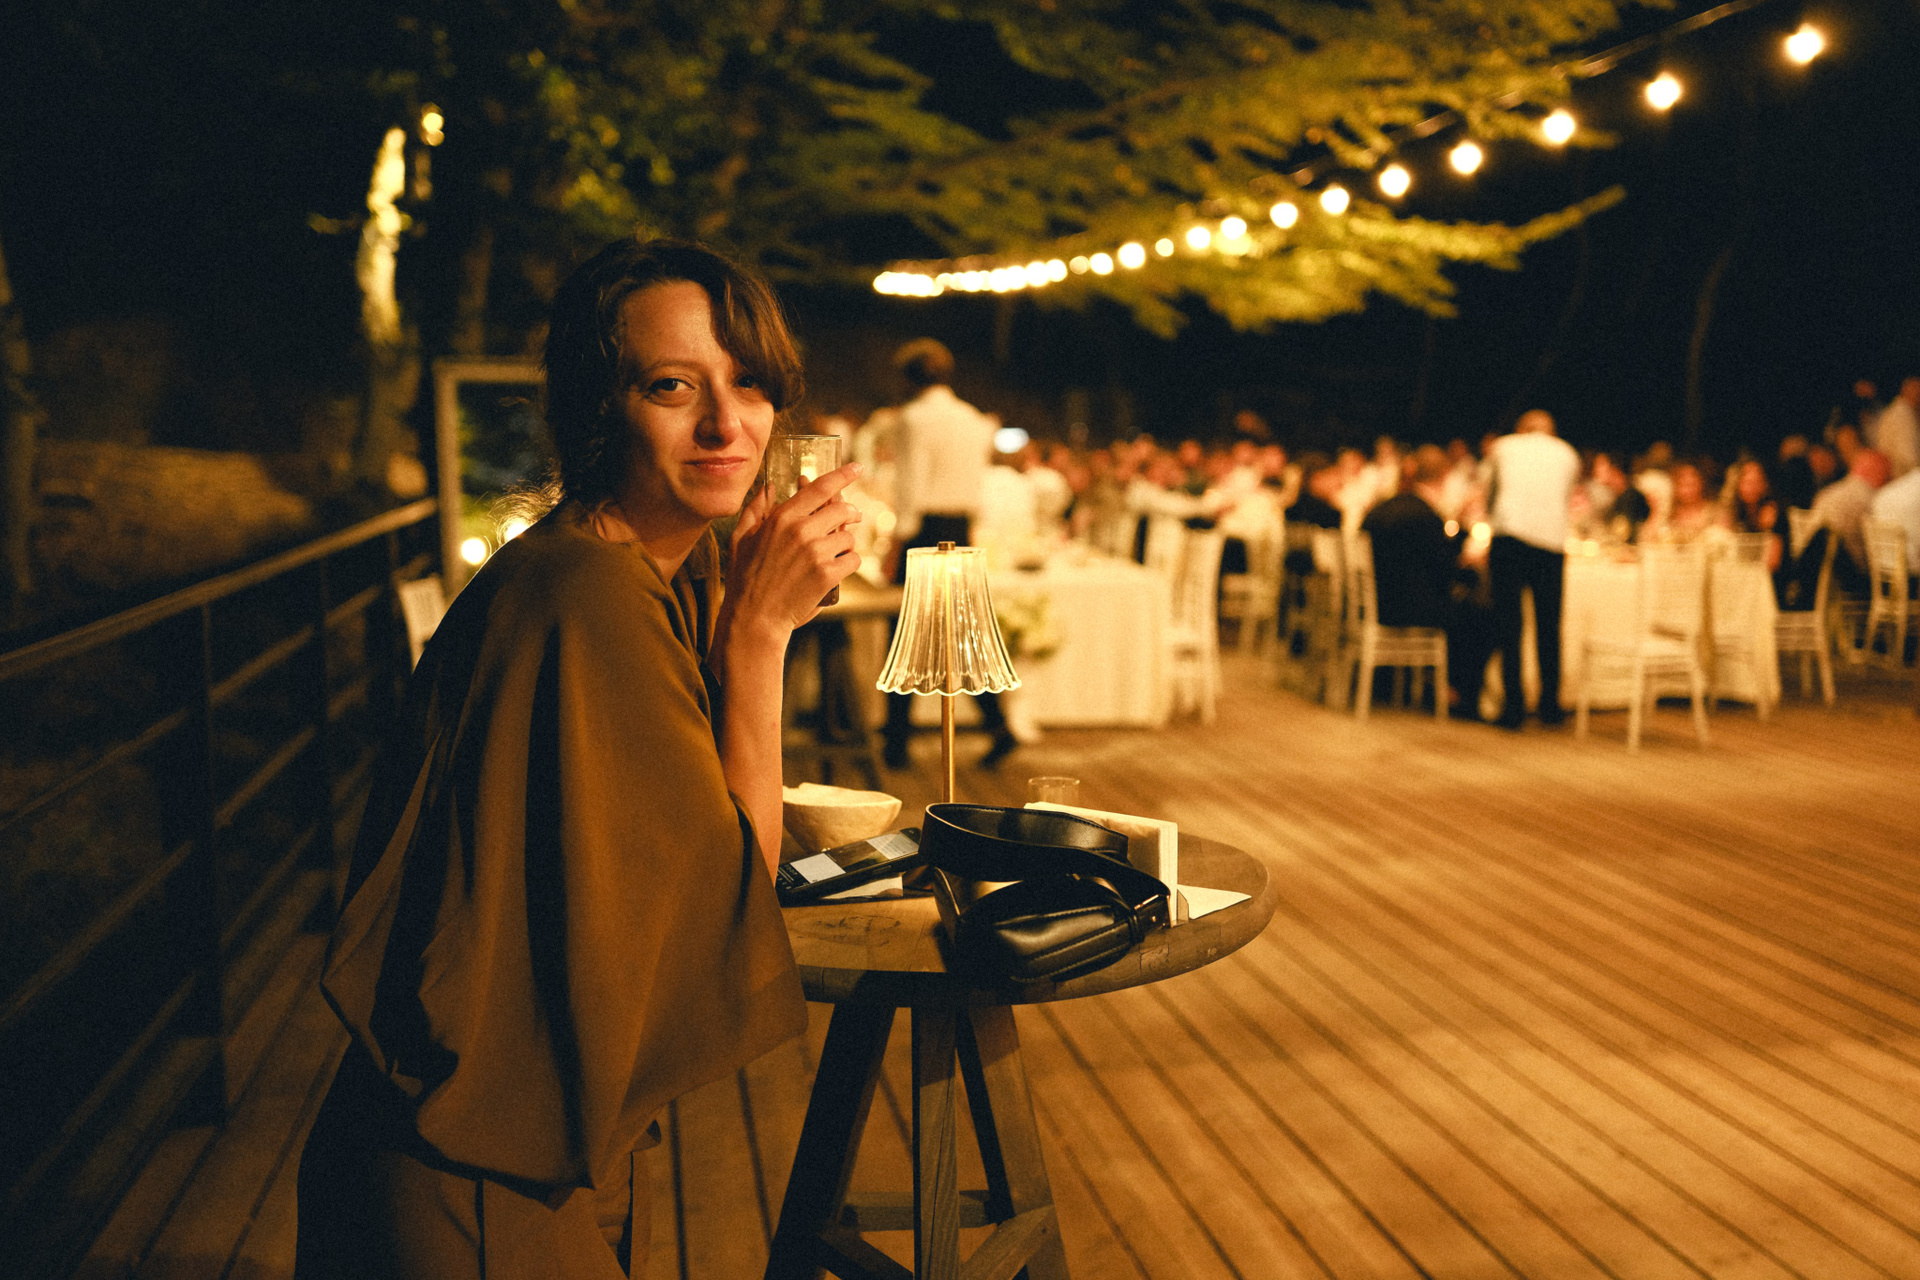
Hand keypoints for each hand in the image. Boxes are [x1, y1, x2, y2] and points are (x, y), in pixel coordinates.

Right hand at [723, 463, 863, 636]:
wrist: (754, 618)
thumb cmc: (745, 579)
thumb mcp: (741, 539)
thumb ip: (755, 510)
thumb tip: (768, 488)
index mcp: (781, 518)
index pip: (819, 488)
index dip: (842, 475)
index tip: (857, 468)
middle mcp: (801, 531)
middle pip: (841, 510)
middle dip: (849, 513)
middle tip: (851, 518)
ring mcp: (816, 553)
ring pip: (848, 536)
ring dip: (846, 542)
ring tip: (834, 551)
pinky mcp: (827, 575)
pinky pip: (853, 559)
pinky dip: (850, 562)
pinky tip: (838, 567)